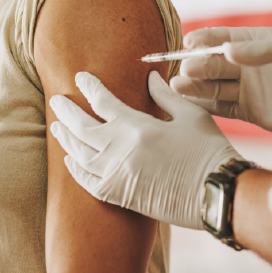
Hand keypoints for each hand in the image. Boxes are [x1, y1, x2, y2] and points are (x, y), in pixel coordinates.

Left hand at [49, 71, 241, 229]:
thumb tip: (150, 76)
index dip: (89, 86)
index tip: (80, 77)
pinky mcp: (120, 195)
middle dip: (66, 111)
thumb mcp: (191, 115)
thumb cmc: (209, 151)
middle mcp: (121, 150)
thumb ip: (166, 95)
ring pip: (79, 154)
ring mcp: (118, 174)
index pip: (102, 101)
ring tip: (58, 127)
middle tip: (56, 101)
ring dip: (65, 139)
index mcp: (139, 126)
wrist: (216, 192)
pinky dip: (75, 170)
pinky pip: (87, 182)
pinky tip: (70, 161)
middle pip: (81, 127)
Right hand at [171, 27, 271, 134]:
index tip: (189, 42)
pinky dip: (205, 106)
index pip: (225, 37)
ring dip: (195, 86)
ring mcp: (249, 88)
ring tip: (177, 86)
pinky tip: (189, 103)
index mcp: (257, 42)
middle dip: (199, 65)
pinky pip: (223, 107)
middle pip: (217, 63)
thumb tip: (227, 50)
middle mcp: (250, 64)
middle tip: (185, 69)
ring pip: (215, 85)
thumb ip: (260, 51)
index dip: (206, 39)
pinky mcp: (251, 111)